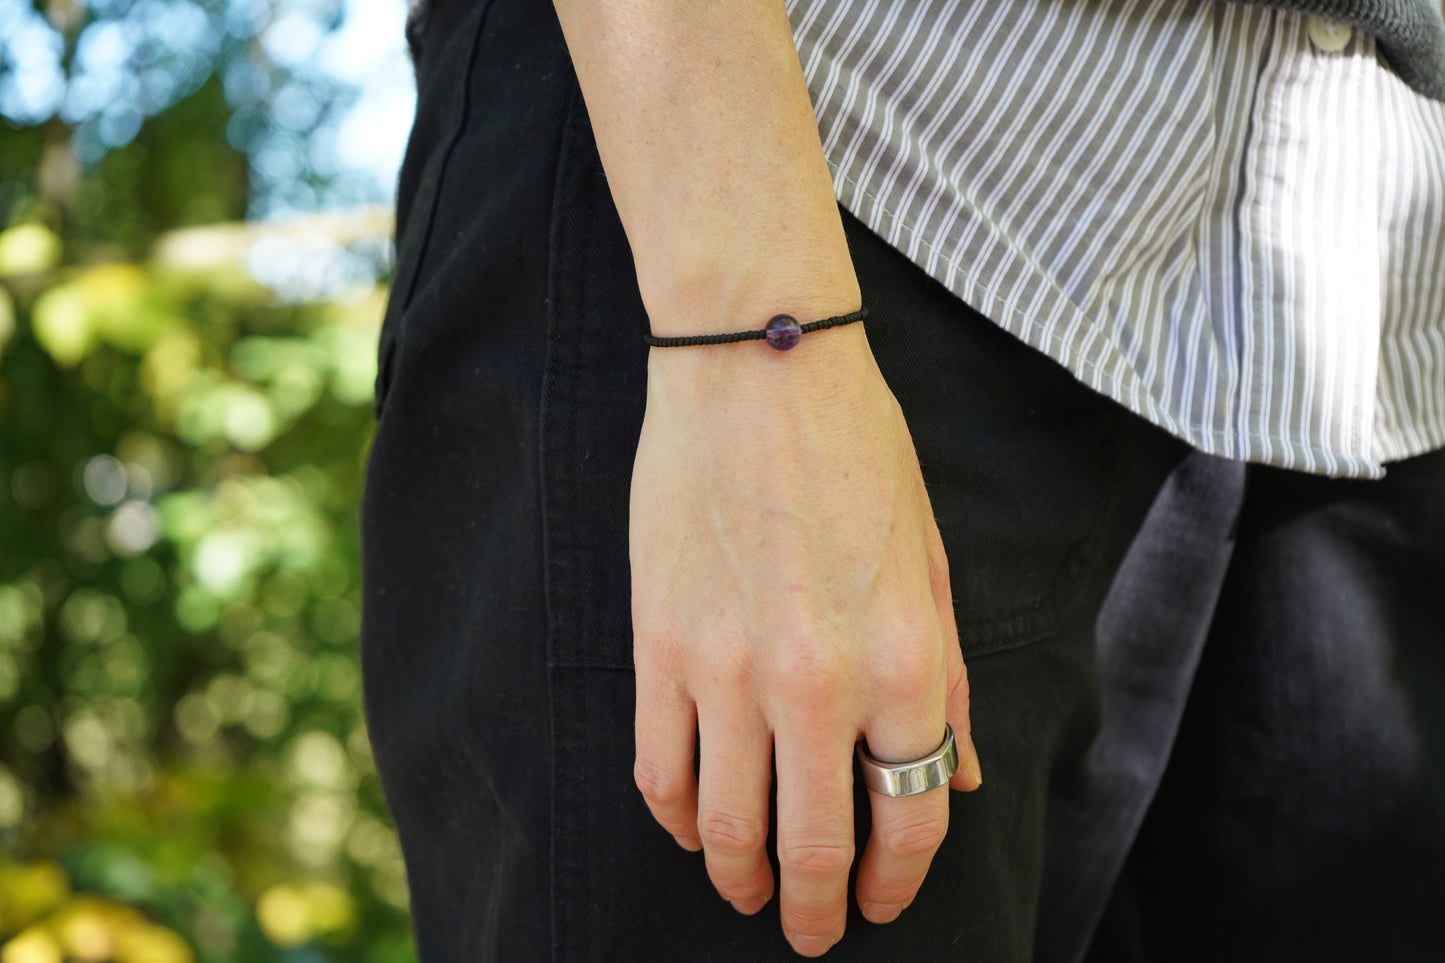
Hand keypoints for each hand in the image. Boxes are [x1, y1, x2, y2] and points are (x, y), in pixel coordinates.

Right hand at [629, 325, 982, 956]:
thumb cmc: (859, 452)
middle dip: (815, 910)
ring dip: (737, 879)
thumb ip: (946, 678)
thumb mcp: (933, 561)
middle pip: (812, 846)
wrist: (756, 365)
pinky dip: (673, 818)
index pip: (911, 815)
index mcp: (903, 659)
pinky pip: (657, 769)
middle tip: (811, 931)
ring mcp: (727, 669)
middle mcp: (817, 682)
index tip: (882, 905)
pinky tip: (688, 827)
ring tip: (745, 894)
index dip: (899, 880)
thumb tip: (960, 777)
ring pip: (724, 827)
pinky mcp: (658, 644)